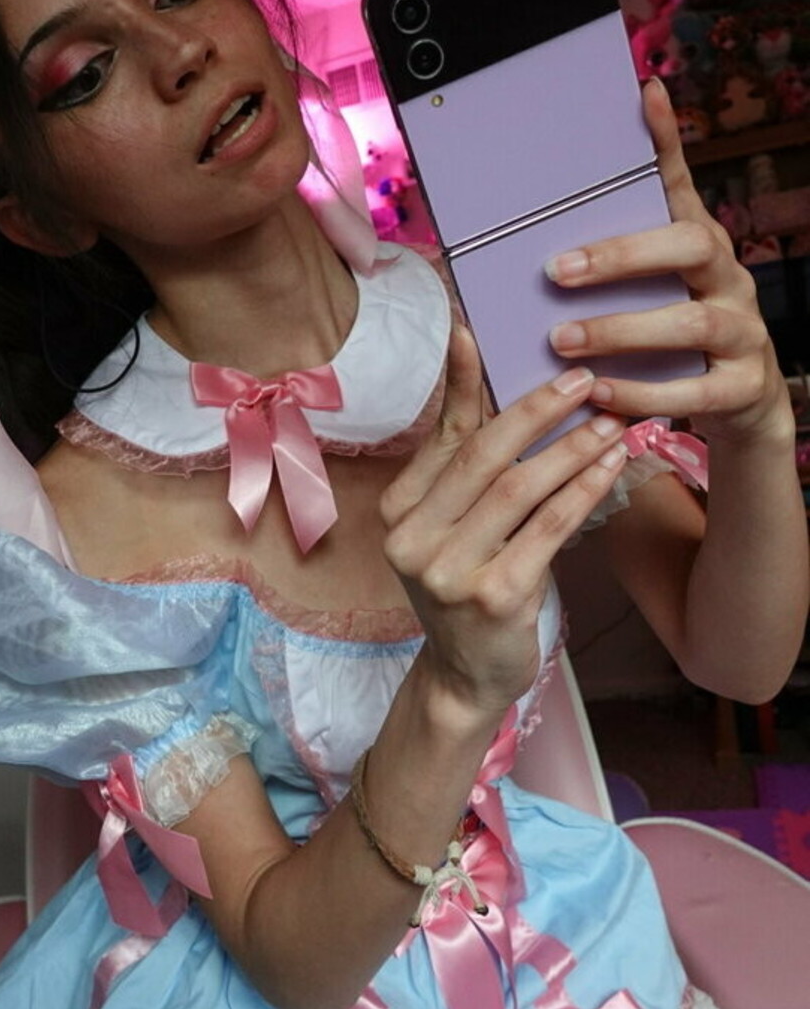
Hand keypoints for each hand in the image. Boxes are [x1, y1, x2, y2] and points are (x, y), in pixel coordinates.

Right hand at [380, 321, 629, 716]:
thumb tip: (466, 355)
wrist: (465, 675)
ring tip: (610, 420)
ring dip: (572, 448)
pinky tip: (610, 465)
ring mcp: (448, 571)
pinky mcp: (493, 596)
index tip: (483, 333)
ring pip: (520, 488)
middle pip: (483, 457)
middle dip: (536, 411)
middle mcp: (411, 540)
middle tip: (582, 379)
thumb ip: (459, 451)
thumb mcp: (449, 522)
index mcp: (397, 513)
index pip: (446, 438)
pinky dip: (583, 490)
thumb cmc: (466, 583)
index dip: (467, 384)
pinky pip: (548, 527)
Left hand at [545, 78, 789, 445]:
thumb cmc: (678, 336)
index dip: (668, 142)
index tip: (644, 97)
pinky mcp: (743, 385)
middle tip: (556, 272)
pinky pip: (694, 390)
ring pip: (689, 322)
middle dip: (621, 257)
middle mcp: (729, 277)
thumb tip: (561, 208)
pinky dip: (642, 392)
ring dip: (620, 330)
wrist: (740, 403)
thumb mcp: (654, 289)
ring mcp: (743, 330)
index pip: (684, 185)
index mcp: (701, 245)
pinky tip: (599, 392)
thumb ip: (616, 252)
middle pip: (690, 246)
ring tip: (561, 339)